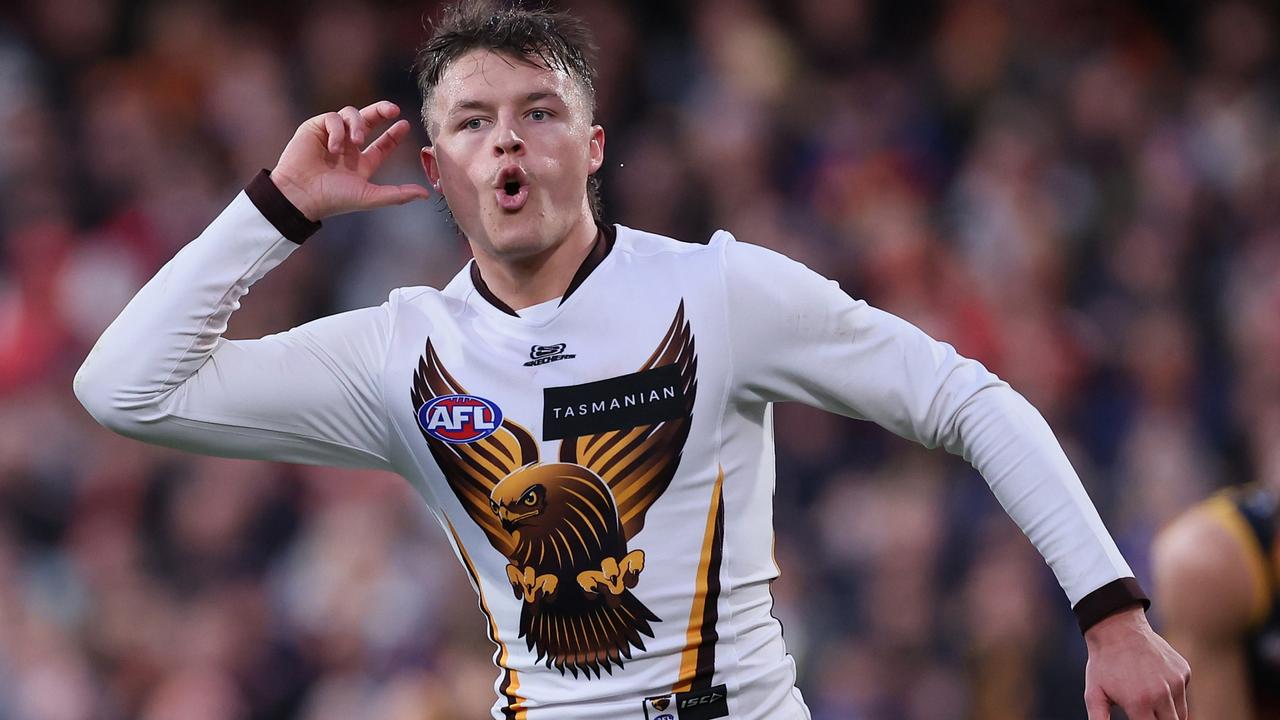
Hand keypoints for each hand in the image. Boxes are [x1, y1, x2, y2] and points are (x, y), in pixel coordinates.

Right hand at [270, 101, 431, 220]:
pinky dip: (337, 131)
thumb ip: (398, 194)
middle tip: (393, 109)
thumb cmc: (334, 199)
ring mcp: (332, 136)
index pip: (383, 144)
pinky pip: (332, 118)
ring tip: (355, 141)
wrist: (301, 195)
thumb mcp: (369, 196)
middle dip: (381, 111)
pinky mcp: (315, 129)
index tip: (404, 124)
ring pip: (351, 115)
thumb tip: (425, 195)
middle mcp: (348, 147)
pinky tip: (334, 148)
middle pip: (368, 120)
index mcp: (361, 163)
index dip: (394, 134)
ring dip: (357, 125)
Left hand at [1084, 607, 1191, 718]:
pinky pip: (1183, 693)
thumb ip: (1099, 719)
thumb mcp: (1094, 693)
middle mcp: (1162, 693)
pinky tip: (1155, 682)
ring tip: (1148, 701)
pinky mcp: (1184, 671)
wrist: (1117, 627)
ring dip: (1168, 713)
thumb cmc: (1103, 663)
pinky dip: (1173, 694)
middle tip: (1146, 712)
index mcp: (1139, 702)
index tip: (1139, 718)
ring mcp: (1176, 681)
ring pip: (1181, 714)